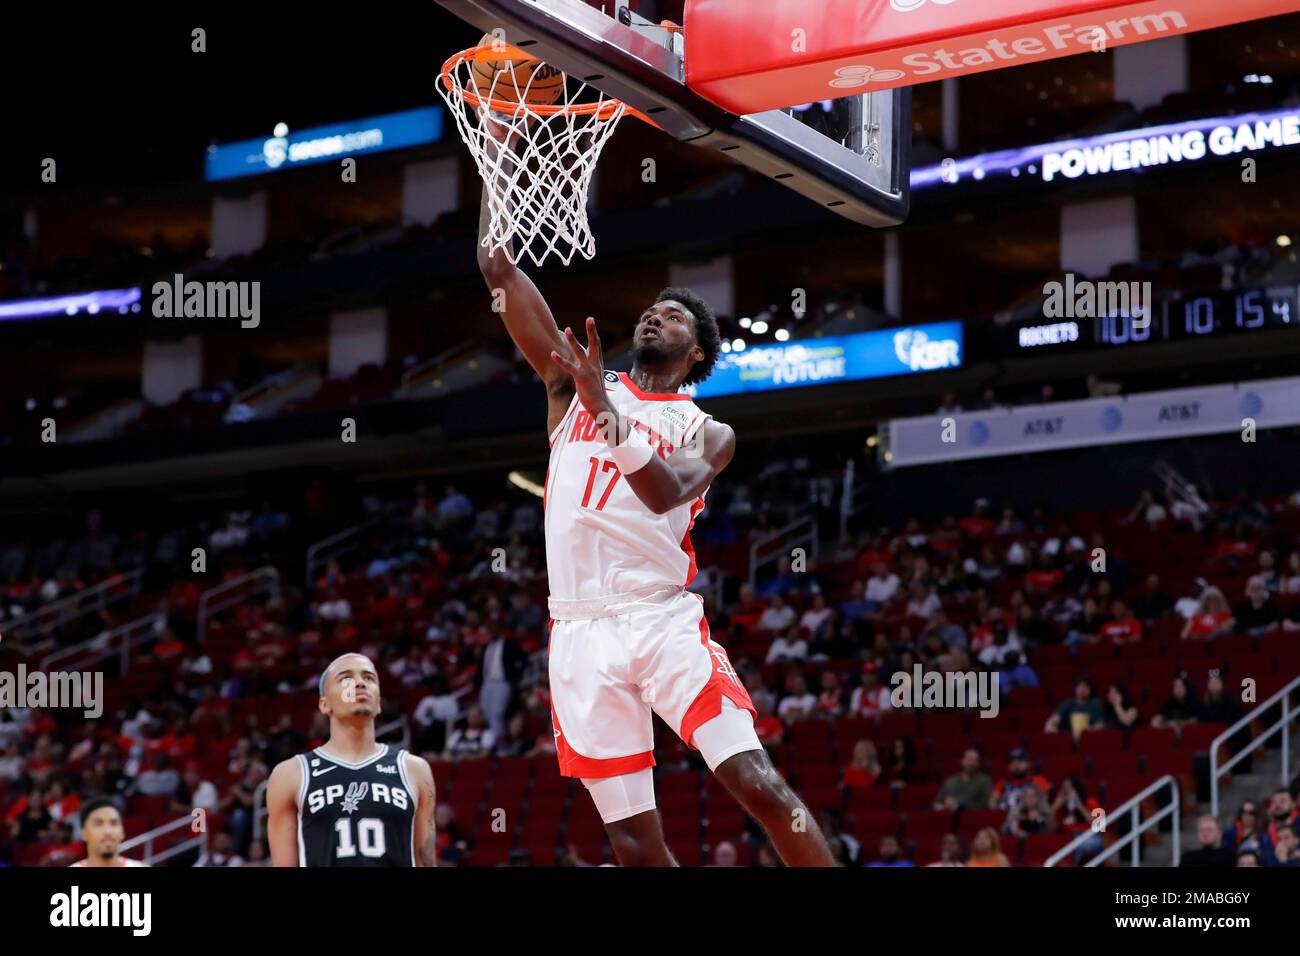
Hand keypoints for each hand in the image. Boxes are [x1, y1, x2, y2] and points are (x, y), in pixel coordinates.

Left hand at [550, 317, 616, 434]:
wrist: (601, 407)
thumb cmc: (597, 395)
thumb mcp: (595, 379)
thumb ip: (590, 370)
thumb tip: (586, 367)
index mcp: (598, 364)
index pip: (596, 345)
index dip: (593, 332)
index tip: (591, 321)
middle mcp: (595, 364)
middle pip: (594, 344)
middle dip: (592, 330)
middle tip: (590, 318)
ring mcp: (588, 370)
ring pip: (580, 352)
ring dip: (573, 340)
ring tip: (567, 329)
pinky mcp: (581, 378)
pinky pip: (570, 366)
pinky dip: (561, 360)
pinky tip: (553, 353)